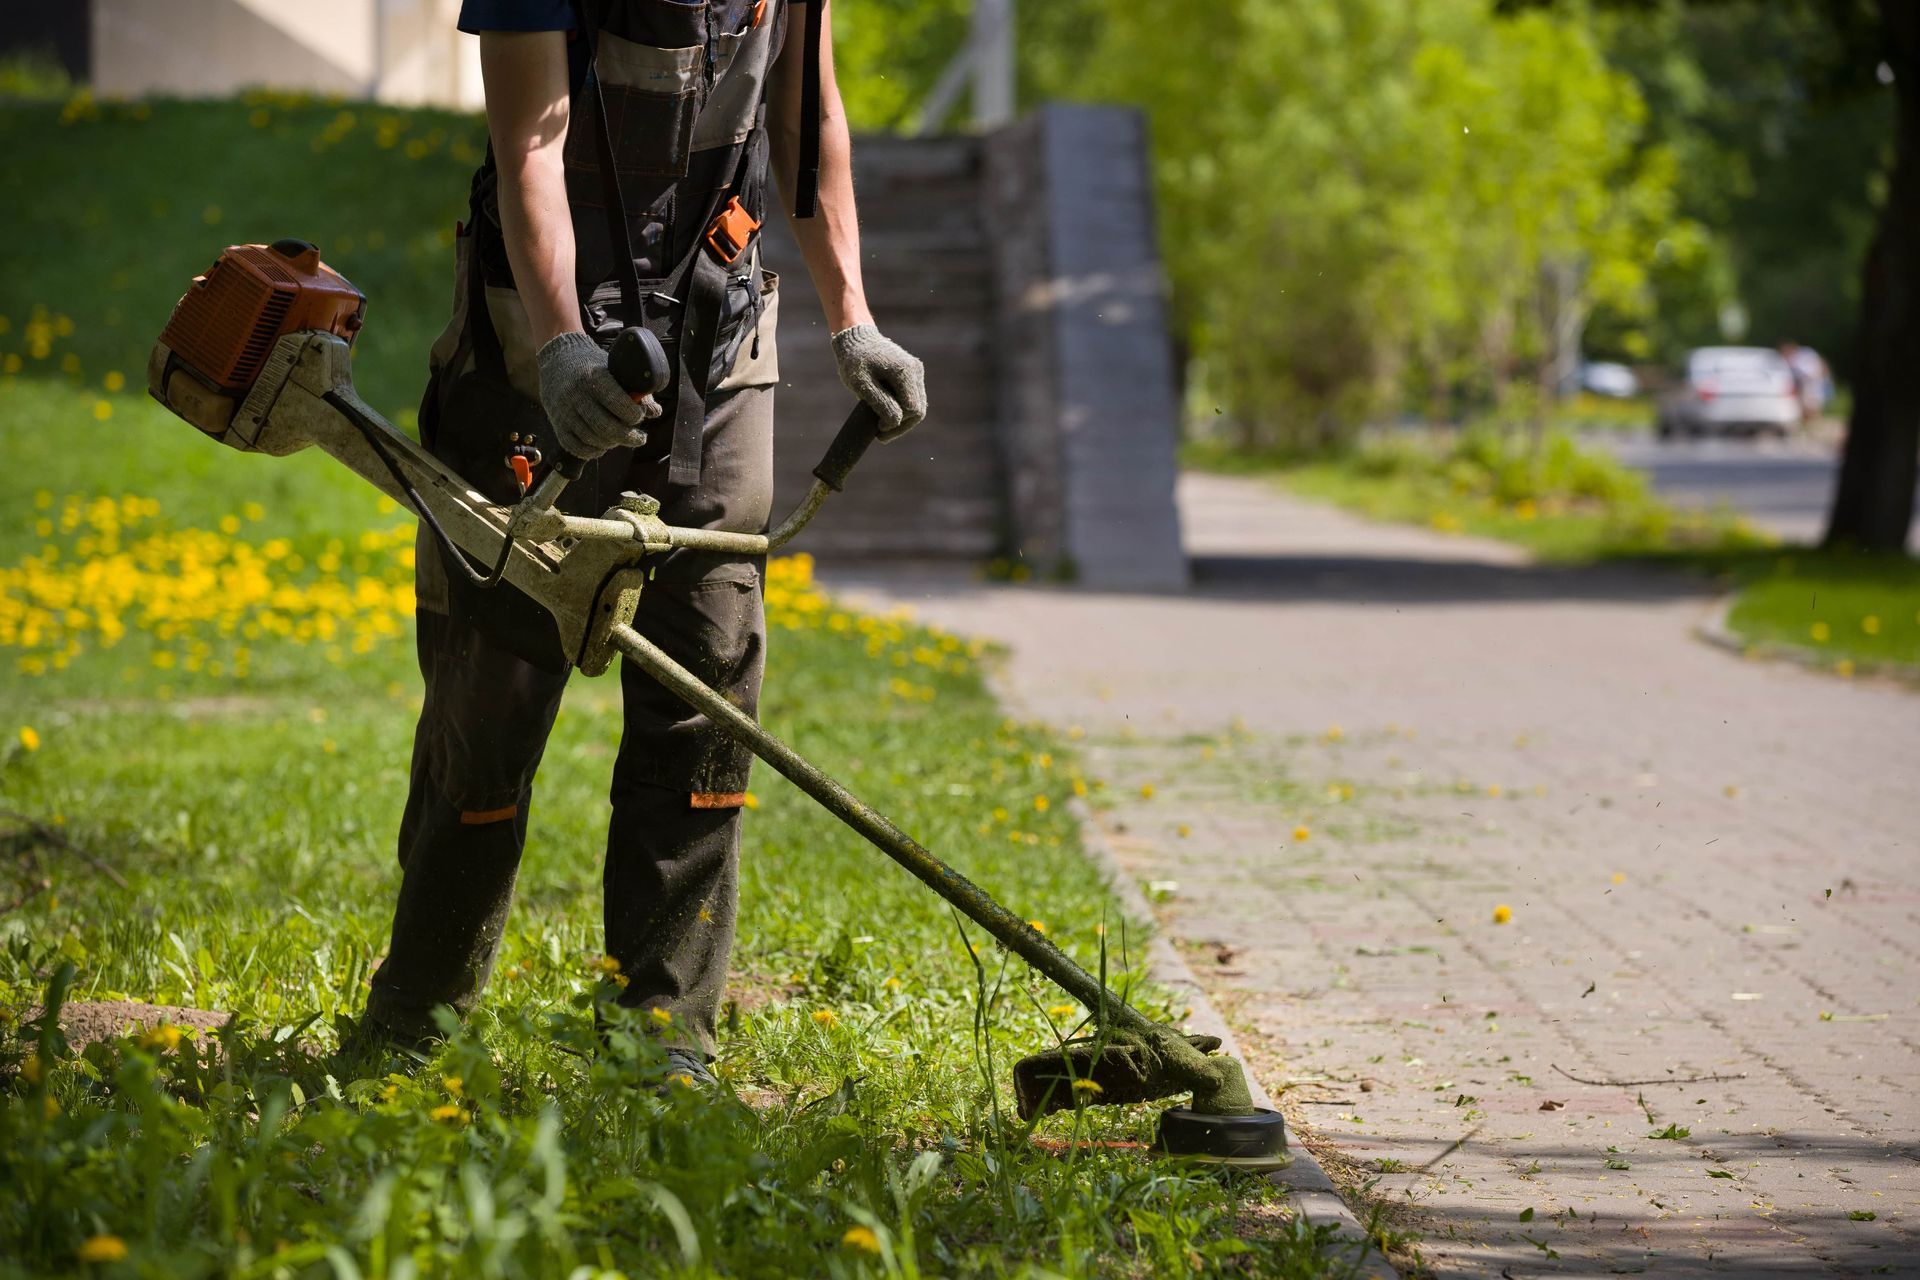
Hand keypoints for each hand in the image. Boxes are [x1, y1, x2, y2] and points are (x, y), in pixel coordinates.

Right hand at [535, 332, 661, 460]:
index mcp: (594, 377)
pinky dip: (592, 451)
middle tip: (640, 438)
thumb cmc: (593, 366)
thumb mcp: (614, 370)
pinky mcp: (557, 423)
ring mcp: (565, 411)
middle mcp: (577, 395)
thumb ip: (635, 390)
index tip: (639, 416)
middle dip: (628, 436)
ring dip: (611, 444)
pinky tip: (602, 447)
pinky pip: (575, 446)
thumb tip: (655, 412)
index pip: (617, 402)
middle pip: (605, 427)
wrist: (558, 360)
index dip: (633, 415)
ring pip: (591, 439)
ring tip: (620, 438)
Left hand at [831, 324, 927, 440]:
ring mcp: (916, 373)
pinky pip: (913, 399)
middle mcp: (916, 371)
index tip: (878, 429)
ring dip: (902, 421)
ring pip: (918, 407)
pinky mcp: (912, 375)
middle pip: (918, 411)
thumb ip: (880, 402)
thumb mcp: (861, 383)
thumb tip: (895, 421)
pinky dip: (902, 411)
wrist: (856, 338)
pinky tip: (887, 416)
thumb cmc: (855, 360)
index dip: (897, 424)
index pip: (912, 409)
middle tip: (880, 435)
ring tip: (882, 428)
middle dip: (901, 426)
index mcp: (906, 372)